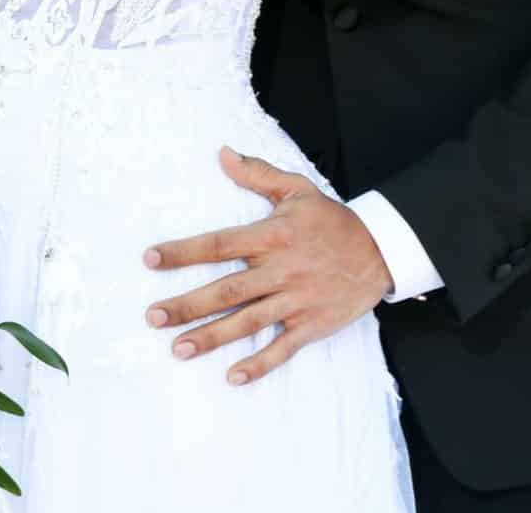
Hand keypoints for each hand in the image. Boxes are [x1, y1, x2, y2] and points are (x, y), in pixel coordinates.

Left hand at [142, 147, 392, 385]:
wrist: (380, 250)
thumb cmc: (332, 219)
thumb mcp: (297, 188)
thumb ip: (257, 174)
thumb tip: (222, 154)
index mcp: (272, 235)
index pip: (219, 244)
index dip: (183, 252)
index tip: (150, 259)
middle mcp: (280, 269)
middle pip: (226, 290)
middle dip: (187, 305)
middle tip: (153, 316)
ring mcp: (296, 300)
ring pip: (247, 322)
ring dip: (211, 337)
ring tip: (178, 349)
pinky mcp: (312, 325)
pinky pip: (282, 349)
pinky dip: (259, 363)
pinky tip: (233, 376)